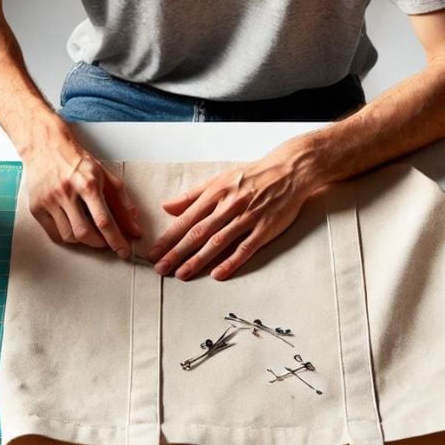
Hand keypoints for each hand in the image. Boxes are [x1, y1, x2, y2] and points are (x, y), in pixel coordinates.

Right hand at [20, 121, 140, 256]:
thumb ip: (122, 204)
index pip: (104, 221)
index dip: (116, 240)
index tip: (123, 252)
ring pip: (69, 236)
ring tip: (90, 230)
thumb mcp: (105, 177)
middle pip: (85, 233)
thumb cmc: (78, 162)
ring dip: (84, 241)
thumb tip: (134, 229)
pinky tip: (74, 228)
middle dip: (100, 243)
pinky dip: (68, 237)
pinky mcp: (36, 207)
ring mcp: (49, 201)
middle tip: (106, 242)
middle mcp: (66, 192)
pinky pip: (54, 234)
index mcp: (88, 184)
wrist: (47, 147)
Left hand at [147, 144, 322, 279]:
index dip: (169, 238)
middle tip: (161, 269)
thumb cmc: (253, 175)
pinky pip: (245, 248)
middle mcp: (229, 206)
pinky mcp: (265, 228)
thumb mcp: (219, 179)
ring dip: (198, 260)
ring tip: (181, 274)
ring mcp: (247, 218)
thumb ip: (192, 196)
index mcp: (215, 193)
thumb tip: (167, 207)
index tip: (154, 252)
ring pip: (218, 242)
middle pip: (198, 233)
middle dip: (177, 252)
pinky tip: (217, 274)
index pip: (186, 220)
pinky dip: (231, 262)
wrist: (289, 170)